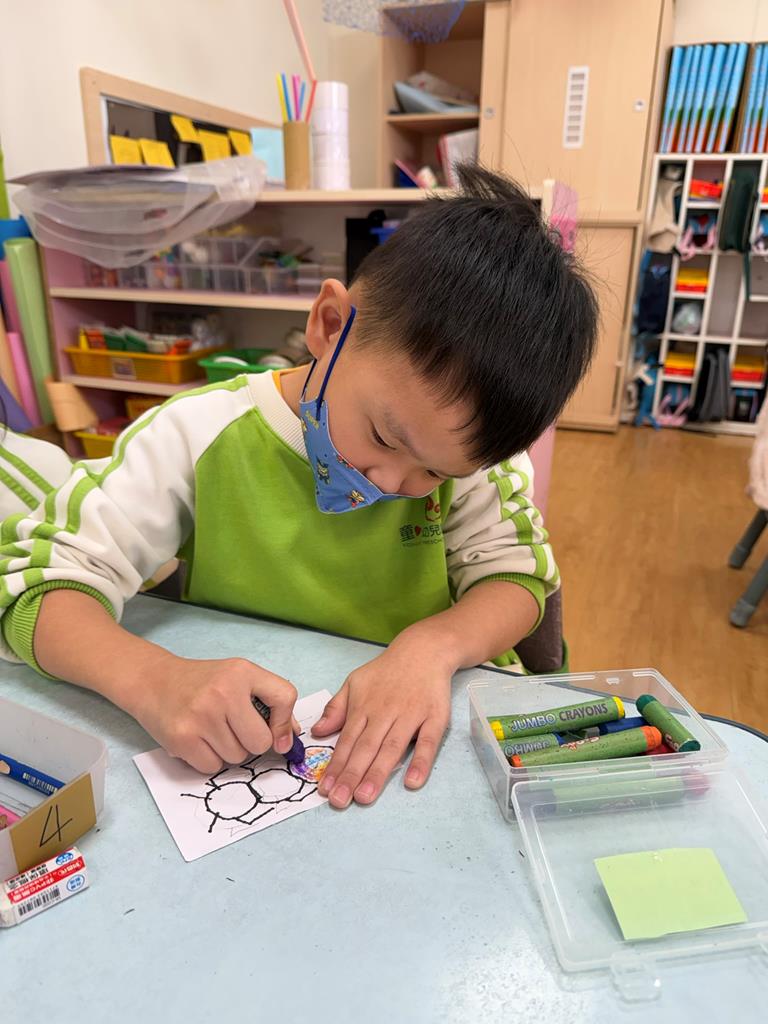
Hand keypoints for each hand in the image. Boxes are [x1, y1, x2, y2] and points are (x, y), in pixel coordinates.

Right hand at [126, 654, 297, 773]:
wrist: (153, 681)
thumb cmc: (202, 682)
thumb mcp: (238, 678)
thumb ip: (270, 701)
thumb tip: (291, 737)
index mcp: (241, 672)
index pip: (285, 697)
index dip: (285, 722)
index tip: (278, 733)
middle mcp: (223, 692)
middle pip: (261, 742)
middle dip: (252, 743)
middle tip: (234, 729)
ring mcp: (201, 717)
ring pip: (238, 757)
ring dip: (229, 751)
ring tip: (212, 730)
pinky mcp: (183, 739)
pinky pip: (213, 767)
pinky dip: (209, 759)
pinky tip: (198, 740)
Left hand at [312, 635, 452, 808]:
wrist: (424, 650)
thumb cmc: (387, 671)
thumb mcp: (355, 682)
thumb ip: (337, 708)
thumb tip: (317, 732)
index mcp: (364, 707)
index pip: (347, 741)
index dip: (335, 766)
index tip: (324, 789)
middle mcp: (385, 713)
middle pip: (366, 748)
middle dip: (351, 776)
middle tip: (339, 801)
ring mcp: (411, 715)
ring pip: (392, 748)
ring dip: (378, 774)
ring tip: (364, 798)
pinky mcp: (435, 717)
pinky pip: (428, 742)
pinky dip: (420, 761)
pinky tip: (412, 781)